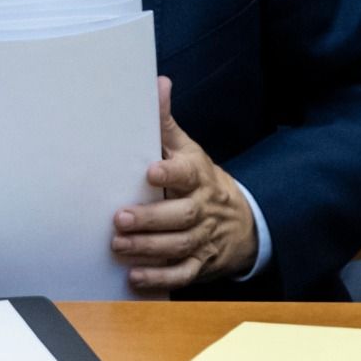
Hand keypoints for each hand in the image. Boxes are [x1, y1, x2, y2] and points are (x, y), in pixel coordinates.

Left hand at [111, 77, 257, 292]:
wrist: (241, 221)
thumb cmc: (200, 180)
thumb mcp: (188, 150)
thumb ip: (166, 123)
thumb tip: (158, 83)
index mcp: (197, 176)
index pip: (186, 173)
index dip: (170, 172)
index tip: (150, 171)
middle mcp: (202, 208)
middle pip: (180, 215)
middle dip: (150, 218)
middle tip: (120, 218)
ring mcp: (202, 238)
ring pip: (179, 246)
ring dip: (148, 248)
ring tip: (119, 246)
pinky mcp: (200, 263)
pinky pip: (182, 274)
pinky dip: (159, 278)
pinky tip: (135, 277)